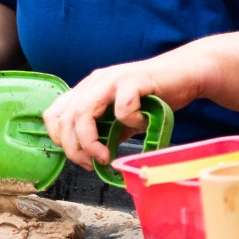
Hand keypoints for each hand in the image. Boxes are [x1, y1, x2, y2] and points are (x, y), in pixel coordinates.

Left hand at [43, 55, 208, 170]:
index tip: (79, 158)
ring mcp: (113, 78)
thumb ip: (108, 133)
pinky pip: (122, 108)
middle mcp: (95, 81)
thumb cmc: (155, 96)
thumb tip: (95, 160)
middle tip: (91, 164)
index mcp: (88, 89)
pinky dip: (130, 122)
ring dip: (90, 141)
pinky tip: (142, 123)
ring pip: (83, 112)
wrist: (185, 74)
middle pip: (65, 117)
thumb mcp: (123, 118)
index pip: (54, 114)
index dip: (59, 139)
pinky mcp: (133, 79)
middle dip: (73, 148)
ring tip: (106, 156)